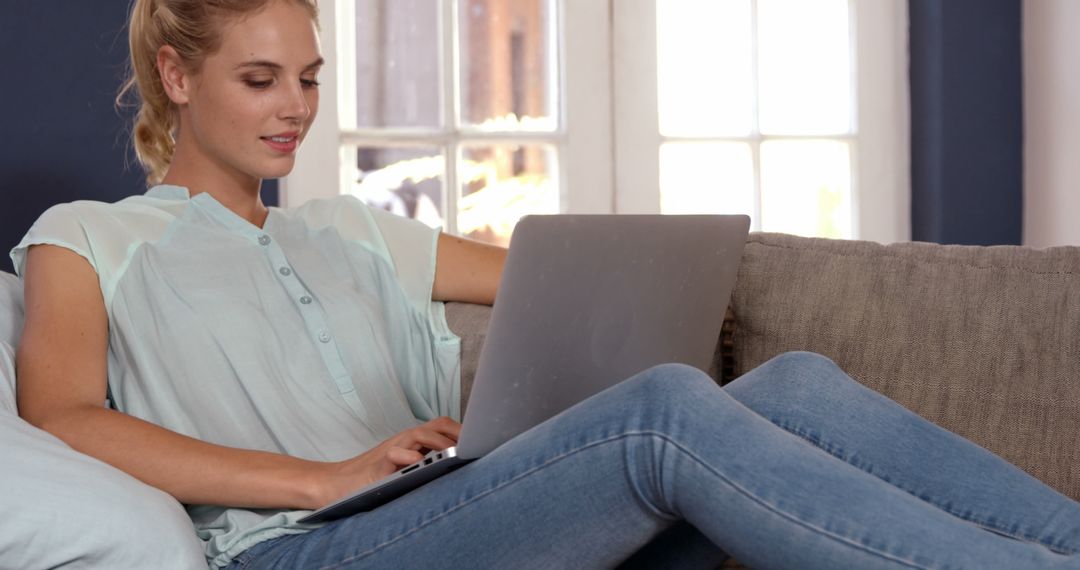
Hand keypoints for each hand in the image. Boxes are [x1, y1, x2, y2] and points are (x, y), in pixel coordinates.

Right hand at [308, 416, 461, 508]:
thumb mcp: (406, 468)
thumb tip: (459, 466)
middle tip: (475, 446)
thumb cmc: (375, 478)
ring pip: (418, 435)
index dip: (463, 431)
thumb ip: (427, 462)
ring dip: (438, 443)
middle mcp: (404, 441)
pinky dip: (408, 457)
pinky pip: (394, 455)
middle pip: (436, 425)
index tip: (482, 441)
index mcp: (414, 441)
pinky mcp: (377, 466)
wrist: (337, 485)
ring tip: (454, 453)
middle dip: (458, 433)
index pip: (443, 427)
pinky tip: (419, 463)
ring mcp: (390, 450)